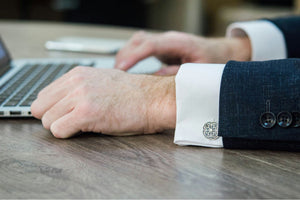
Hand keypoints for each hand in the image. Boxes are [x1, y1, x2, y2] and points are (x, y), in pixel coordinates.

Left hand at [31, 67, 175, 137]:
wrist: (153, 99)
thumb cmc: (133, 94)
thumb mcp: (102, 81)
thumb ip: (79, 88)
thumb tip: (62, 101)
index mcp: (78, 74)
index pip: (44, 94)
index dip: (53, 109)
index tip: (63, 115)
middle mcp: (76, 83)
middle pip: (41, 107)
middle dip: (53, 118)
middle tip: (71, 122)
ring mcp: (80, 97)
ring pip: (47, 120)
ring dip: (61, 127)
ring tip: (81, 126)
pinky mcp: (86, 113)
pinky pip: (58, 130)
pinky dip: (67, 134)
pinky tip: (84, 130)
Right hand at [115, 31, 250, 74]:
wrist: (219, 53)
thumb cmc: (212, 61)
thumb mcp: (198, 72)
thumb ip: (177, 74)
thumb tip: (155, 78)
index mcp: (180, 43)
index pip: (151, 45)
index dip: (135, 56)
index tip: (122, 68)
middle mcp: (169, 39)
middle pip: (140, 40)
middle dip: (124, 55)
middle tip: (114, 73)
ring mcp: (164, 41)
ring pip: (138, 41)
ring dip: (126, 54)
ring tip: (118, 72)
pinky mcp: (161, 46)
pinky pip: (141, 47)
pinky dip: (131, 55)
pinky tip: (126, 67)